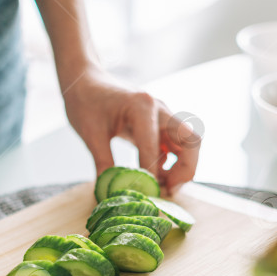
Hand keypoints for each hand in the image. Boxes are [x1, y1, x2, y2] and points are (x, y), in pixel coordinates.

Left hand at [63, 68, 200, 194]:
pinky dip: (173, 162)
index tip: (143, 193)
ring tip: (162, 187)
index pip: (154, 147)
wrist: (85, 81)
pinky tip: (154, 175)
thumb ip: (103, 164)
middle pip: (191, 141)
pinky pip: (177, 145)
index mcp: (142, 107)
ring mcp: (163, 115)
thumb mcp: (90, 135)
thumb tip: (110, 194)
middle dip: (185, 170)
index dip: (151, 174)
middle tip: (168, 190)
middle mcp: (159, 109)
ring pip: (189, 144)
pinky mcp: (161, 123)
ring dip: (182, 168)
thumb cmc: (85, 102)